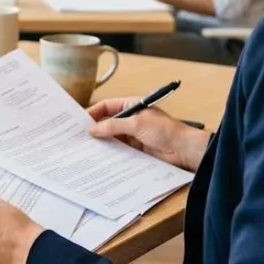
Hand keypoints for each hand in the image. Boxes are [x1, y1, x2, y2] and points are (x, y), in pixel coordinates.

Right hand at [86, 99, 209, 170]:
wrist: (184, 150)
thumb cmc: (165, 130)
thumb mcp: (137, 124)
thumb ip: (113, 125)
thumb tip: (93, 129)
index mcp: (132, 106)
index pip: (108, 106)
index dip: (94, 112)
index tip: (80, 121)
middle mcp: (131, 119)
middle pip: (108, 122)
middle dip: (96, 128)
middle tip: (80, 136)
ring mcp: (133, 134)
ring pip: (112, 137)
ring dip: (102, 142)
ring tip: (86, 148)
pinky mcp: (136, 149)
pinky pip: (119, 149)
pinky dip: (110, 152)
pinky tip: (100, 156)